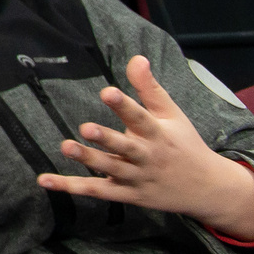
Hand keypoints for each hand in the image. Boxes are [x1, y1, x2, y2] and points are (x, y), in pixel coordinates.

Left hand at [39, 55, 253, 240]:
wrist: (209, 189)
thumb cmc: (184, 144)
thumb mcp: (172, 115)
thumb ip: (149, 88)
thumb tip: (136, 58)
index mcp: (158, 134)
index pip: (140, 117)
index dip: (123, 105)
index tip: (107, 91)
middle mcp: (146, 156)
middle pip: (125, 147)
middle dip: (107, 138)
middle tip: (86, 127)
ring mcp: (136, 177)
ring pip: (110, 169)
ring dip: (88, 159)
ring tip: (66, 147)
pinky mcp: (126, 194)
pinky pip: (96, 191)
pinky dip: (71, 186)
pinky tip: (45, 180)